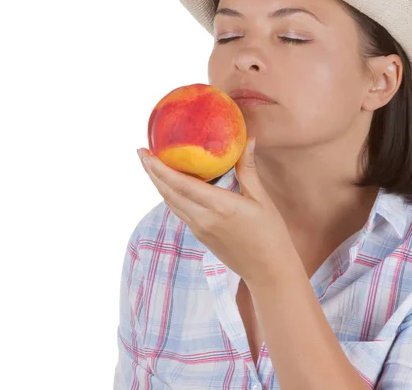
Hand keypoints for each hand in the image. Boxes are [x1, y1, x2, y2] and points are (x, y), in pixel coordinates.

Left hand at [137, 138, 296, 286]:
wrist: (269, 272)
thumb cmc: (271, 234)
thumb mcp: (262, 199)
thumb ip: (248, 169)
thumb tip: (249, 139)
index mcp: (219, 206)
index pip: (181, 184)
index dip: (159, 167)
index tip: (145, 151)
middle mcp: (203, 218)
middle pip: (168, 192)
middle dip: (151, 171)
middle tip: (141, 152)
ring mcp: (199, 229)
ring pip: (170, 202)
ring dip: (157, 183)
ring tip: (150, 164)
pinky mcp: (200, 235)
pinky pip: (179, 210)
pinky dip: (170, 195)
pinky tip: (170, 184)